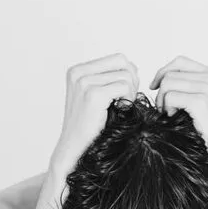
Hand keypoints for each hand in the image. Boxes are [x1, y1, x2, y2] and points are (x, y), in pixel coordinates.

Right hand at [51, 52, 138, 173]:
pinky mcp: (93, 95)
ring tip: (122, 107)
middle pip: (123, 62)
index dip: (128, 75)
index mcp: (77, 70)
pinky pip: (125, 87)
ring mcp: (84, 83)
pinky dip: (129, 99)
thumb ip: (109, 78)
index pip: (117, 59)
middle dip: (132, 80)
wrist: (75, 149)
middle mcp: (78, 73)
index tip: (124, 94)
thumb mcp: (95, 96)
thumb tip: (132, 66)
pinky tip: (121, 111)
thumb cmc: (90, 127)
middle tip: (127, 100)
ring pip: (126, 75)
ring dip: (130, 92)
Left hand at [149, 55, 207, 180]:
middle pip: (170, 74)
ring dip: (162, 101)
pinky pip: (170, 97)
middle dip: (161, 92)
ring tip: (170, 116)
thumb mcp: (203, 103)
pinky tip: (175, 120)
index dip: (163, 72)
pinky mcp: (202, 102)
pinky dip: (167, 109)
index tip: (154, 87)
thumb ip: (188, 87)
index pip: (180, 61)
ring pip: (167, 84)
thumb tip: (159, 80)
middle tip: (164, 111)